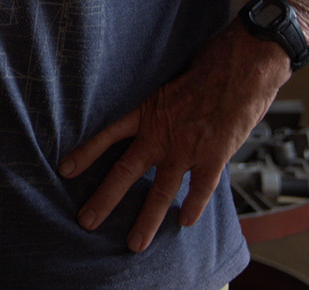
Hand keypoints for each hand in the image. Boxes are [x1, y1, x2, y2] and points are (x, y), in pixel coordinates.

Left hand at [59, 24, 288, 252]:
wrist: (244, 65)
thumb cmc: (208, 65)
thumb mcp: (170, 80)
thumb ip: (158, 104)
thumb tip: (147, 112)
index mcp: (148, 111)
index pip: (108, 135)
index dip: (86, 153)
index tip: (65, 170)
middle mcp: (162, 133)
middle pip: (126, 171)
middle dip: (105, 199)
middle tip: (86, 220)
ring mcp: (187, 147)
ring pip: (161, 191)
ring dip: (147, 219)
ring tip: (135, 243)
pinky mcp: (214, 156)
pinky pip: (201, 189)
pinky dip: (193, 207)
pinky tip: (185, 222)